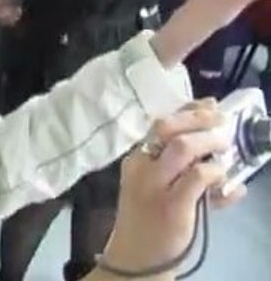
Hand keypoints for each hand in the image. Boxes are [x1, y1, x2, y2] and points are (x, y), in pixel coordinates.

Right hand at [100, 100, 242, 274]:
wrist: (137, 255)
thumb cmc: (148, 217)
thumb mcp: (155, 185)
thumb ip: (181, 166)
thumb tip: (216, 144)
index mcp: (135, 159)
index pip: (159, 123)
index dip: (187, 109)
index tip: (208, 104)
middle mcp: (141, 167)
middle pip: (168, 128)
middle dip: (198, 118)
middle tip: (221, 120)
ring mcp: (155, 186)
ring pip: (183, 148)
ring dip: (209, 140)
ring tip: (224, 143)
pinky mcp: (173, 206)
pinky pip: (198, 178)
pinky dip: (214, 171)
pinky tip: (222, 175)